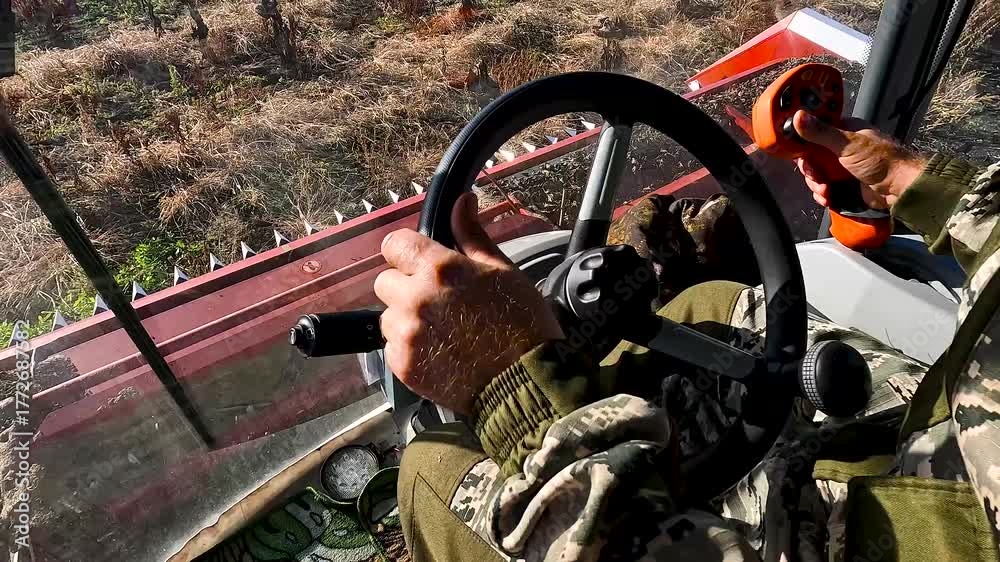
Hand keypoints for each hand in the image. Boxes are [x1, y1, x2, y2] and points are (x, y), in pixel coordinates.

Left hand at [374, 192, 563, 414]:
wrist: (525, 383)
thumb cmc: (522, 325)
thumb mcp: (502, 271)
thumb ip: (472, 235)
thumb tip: (462, 201)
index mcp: (440, 268)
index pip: (394, 244)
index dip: (408, 253)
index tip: (421, 264)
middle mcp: (415, 298)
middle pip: (385, 281)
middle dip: (406, 288)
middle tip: (438, 302)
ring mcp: (406, 334)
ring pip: (387, 316)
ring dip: (406, 320)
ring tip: (442, 331)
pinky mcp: (402, 365)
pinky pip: (392, 347)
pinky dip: (410, 349)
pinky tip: (440, 352)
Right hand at [792, 110, 925, 208]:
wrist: (899, 189)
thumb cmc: (879, 160)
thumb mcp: (847, 144)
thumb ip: (820, 132)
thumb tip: (796, 116)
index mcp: (842, 130)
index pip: (812, 130)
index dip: (801, 140)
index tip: (792, 150)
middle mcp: (839, 147)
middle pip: (810, 155)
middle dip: (809, 169)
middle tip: (815, 176)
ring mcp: (840, 166)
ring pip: (815, 173)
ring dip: (815, 184)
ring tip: (825, 192)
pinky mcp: (842, 184)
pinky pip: (822, 188)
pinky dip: (822, 194)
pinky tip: (827, 198)